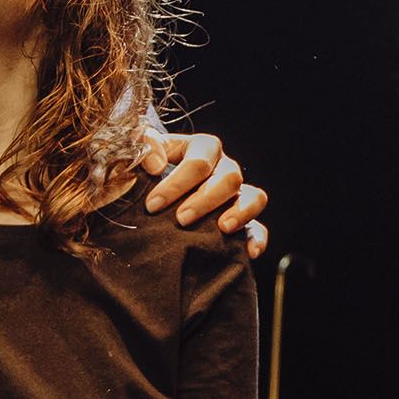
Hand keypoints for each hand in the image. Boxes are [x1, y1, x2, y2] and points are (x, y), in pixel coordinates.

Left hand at [139, 131, 271, 258]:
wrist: (150, 197)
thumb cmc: (145, 170)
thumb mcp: (140, 151)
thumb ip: (144, 146)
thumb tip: (155, 164)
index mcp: (202, 148)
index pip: (199, 160)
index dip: (177, 183)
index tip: (153, 205)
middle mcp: (224, 168)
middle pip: (230, 177)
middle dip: (205, 200)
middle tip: (181, 220)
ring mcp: (236, 195)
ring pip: (253, 197)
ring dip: (240, 212)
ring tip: (222, 228)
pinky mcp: (243, 221)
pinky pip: (259, 229)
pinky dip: (257, 240)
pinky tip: (249, 253)